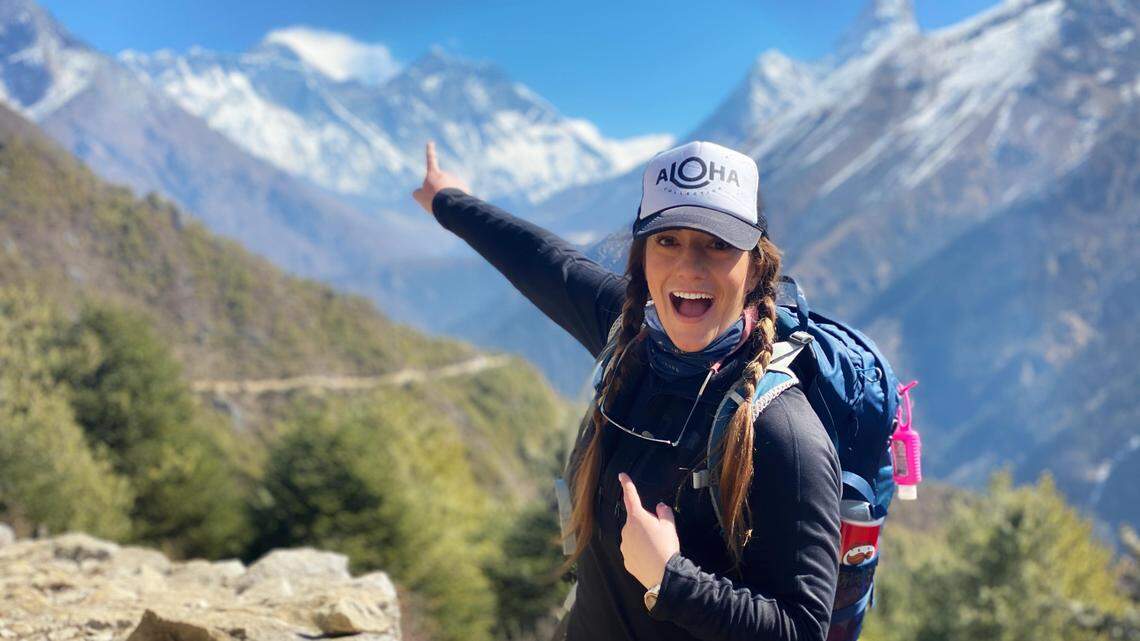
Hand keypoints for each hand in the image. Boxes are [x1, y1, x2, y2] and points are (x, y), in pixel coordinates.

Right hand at [411, 140, 470, 213]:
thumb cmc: (432, 199)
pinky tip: (453, 205)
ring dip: (447, 197)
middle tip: (436, 201)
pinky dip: (455, 200)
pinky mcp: (464, 187)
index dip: (430, 151)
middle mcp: (445, 174)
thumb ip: (418, 192)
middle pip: (440, 184)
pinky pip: (458, 195)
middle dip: (438, 192)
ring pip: (449, 190)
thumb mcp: (420, 197)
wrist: (448, 205)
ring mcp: (455, 180)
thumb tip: (420, 192)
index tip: (431, 142)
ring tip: (445, 204)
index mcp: (433, 174)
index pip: (430, 160)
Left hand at [618, 472, 680, 588]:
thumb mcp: (670, 526)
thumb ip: (664, 512)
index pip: (631, 496)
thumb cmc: (666, 547)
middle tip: (659, 534)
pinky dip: (641, 553)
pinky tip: (651, 559)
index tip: (621, 476)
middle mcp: (627, 530)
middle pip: (636, 521)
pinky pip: (633, 552)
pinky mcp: (626, 559)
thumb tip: (660, 507)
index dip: (627, 484)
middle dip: (645, 524)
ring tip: (656, 549)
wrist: (662, 574)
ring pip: (634, 537)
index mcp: (637, 517)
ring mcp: (624, 545)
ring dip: (642, 539)